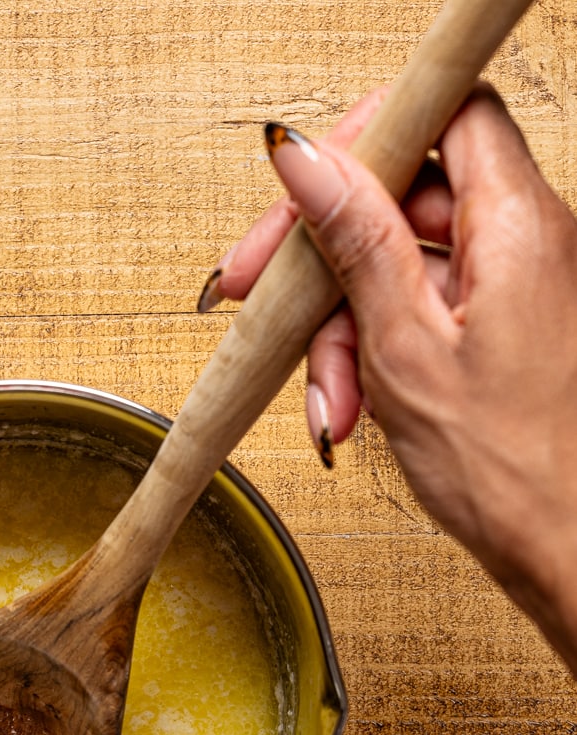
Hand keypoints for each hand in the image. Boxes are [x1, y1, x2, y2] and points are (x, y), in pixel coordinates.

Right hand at [200, 84, 576, 675]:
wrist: (562, 550)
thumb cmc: (512, 471)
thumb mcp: (404, 347)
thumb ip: (355, 240)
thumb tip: (306, 158)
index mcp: (518, 222)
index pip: (441, 113)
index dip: (364, 139)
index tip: (300, 186)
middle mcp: (526, 238)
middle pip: (406, 196)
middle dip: (327, 257)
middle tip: (259, 296)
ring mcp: (513, 283)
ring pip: (403, 262)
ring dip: (343, 326)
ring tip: (330, 400)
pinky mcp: (500, 325)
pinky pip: (420, 307)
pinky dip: (374, 350)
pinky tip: (351, 406)